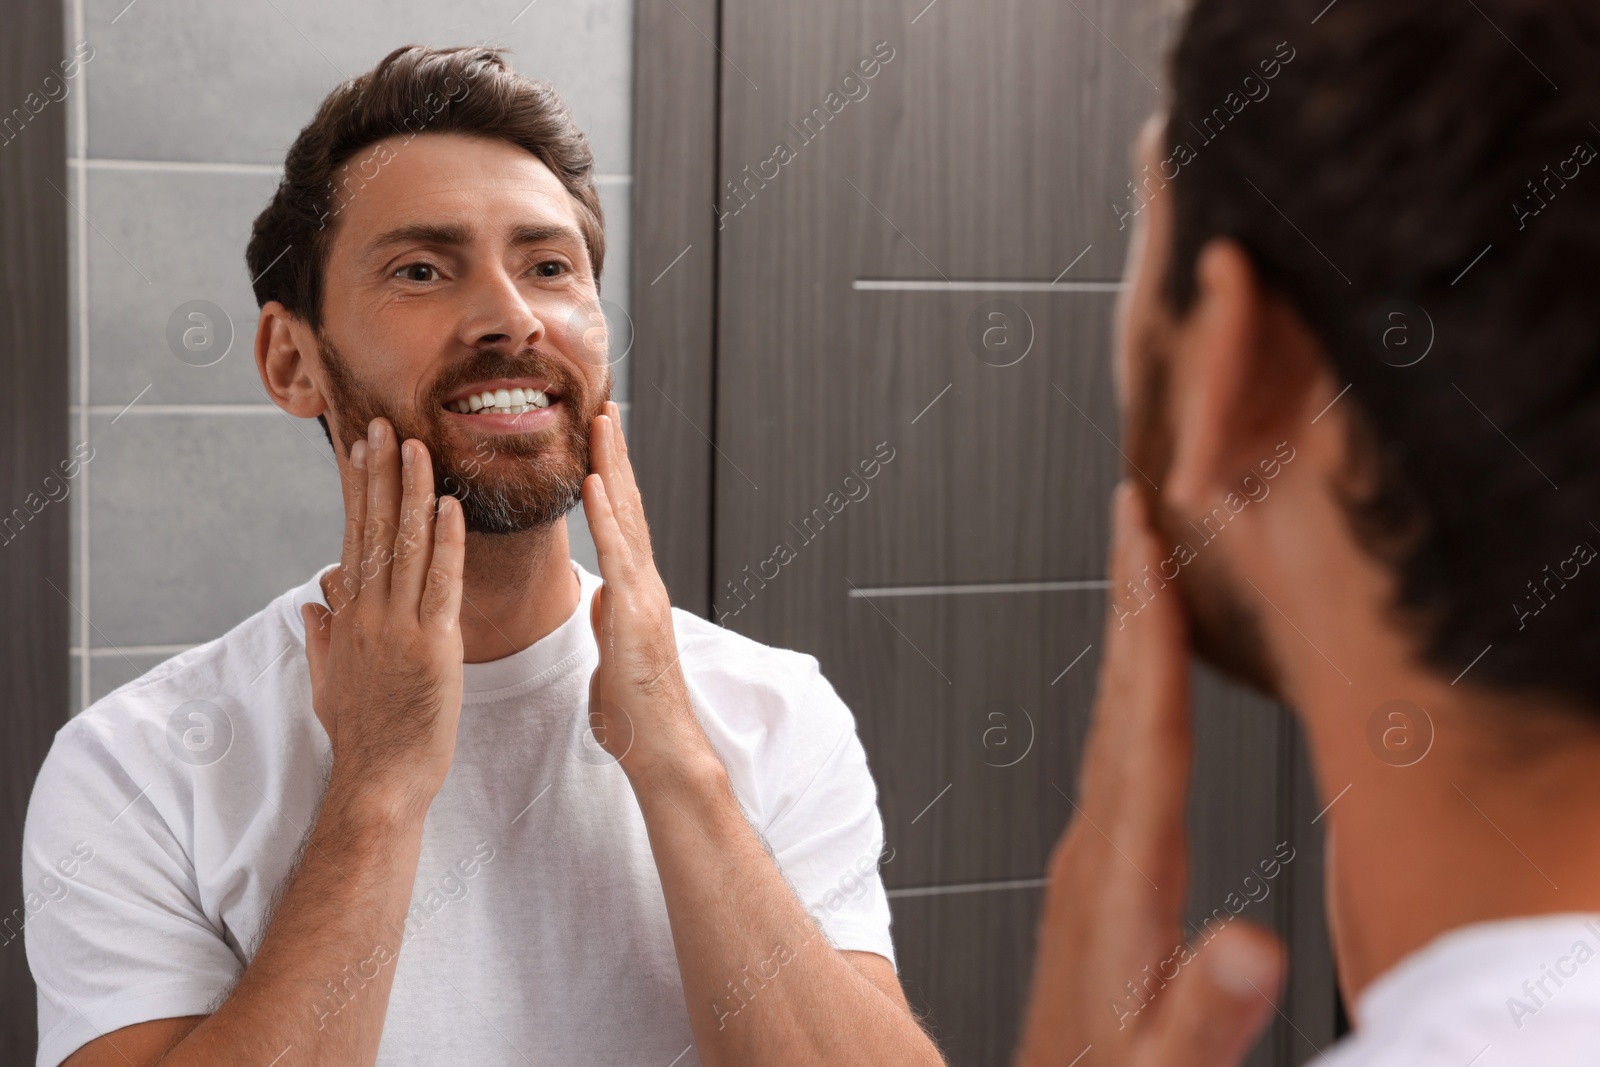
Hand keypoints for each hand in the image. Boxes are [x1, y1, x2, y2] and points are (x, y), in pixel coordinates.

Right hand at [301, 416, 467, 815]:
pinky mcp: (433, 646)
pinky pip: (441, 584)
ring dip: (412, 493)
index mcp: (349, 618)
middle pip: (372, 530)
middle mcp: (369, 614)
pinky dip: (446, 544)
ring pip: (405, 547)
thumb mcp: (331, 681)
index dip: (357, 491)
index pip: (352, 538)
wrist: (379, 781)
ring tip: (416, 447)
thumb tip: (314, 600)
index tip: (359, 449)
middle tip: (382, 426)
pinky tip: (450, 507)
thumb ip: (323, 636)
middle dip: (379, 475)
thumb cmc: (362, 735)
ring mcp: (399, 628)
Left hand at [580, 401, 717, 787]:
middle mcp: (645, 585)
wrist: (661, 748)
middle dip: (614, 457)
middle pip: (628, 508)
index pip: (621, 525)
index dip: (610, 480)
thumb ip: (606, 619)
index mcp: (635, 593)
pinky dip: (604, 514)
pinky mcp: (636, 612)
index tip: (597, 442)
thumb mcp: (611, 654)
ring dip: (612, 467)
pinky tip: (591, 479)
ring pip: (627, 518)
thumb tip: (597, 595)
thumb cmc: (634, 713)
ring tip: (601, 422)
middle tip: (604, 408)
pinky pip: (617, 554)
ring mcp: (644, 595)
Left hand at [1015, 482, 1284, 1066]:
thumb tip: (1253, 946)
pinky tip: (1146, 685)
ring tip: (1144, 563)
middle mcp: (1093, 847)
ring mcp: (1087, 855)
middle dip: (1130, 594)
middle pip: (1118, 695)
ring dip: (1127, 634)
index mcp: (1121, 871)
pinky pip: (1114, 754)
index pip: (1142, 722)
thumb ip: (1207, 1007)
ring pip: (1111, 716)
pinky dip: (1132, 696)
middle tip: (1133, 504)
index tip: (1148, 541)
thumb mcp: (1165, 1062)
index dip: (1153, 627)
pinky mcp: (1093, 872)